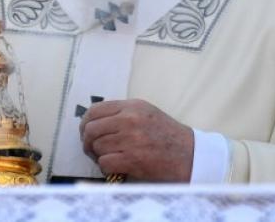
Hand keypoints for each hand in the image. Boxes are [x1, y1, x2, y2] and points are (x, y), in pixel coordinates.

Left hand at [80, 99, 194, 181]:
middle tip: (93, 149)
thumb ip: (123, 113)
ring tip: (111, 158)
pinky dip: (106, 167)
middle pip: (91, 129)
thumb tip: (94, 122)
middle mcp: (130, 119)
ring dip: (99, 156)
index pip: (95, 110)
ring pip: (97, 147)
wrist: (189, 155)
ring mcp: (131, 139)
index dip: (85, 123)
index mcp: (133, 106)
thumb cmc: (168, 136)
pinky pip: (104, 162)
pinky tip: (117, 167)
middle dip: (88, 142)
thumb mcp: (147, 114)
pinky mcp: (132, 159)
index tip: (86, 132)